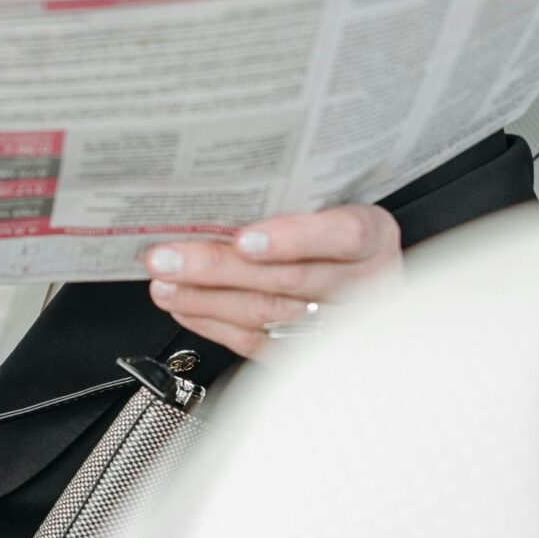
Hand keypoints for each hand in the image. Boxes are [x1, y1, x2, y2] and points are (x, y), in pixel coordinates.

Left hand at [144, 202, 401, 360]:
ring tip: (164, 282)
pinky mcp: (308, 349)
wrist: (364, 268)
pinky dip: (213, 323)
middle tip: (168, 257)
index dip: (293, 238)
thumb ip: (290, 196)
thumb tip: (217, 189)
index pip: (343, 235)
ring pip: (268, 313)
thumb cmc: (336, 224)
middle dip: (219, 268)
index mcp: (374, 235)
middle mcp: (362, 282)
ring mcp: (336, 321)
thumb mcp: (334, 199)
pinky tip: (184, 306)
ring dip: (205, 298)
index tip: (244, 238)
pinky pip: (257, 343)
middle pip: (289, 278)